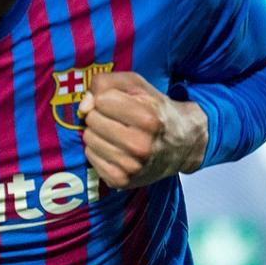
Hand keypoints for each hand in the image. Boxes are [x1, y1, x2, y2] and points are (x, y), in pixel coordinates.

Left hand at [79, 71, 207, 188]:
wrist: (182, 145)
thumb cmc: (156, 110)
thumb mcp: (137, 86)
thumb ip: (106, 83)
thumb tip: (83, 107)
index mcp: (148, 119)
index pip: (101, 100)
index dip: (108, 98)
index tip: (121, 103)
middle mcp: (140, 146)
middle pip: (92, 119)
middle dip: (102, 115)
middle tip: (120, 120)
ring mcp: (130, 166)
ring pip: (89, 138)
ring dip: (99, 133)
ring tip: (118, 134)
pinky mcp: (121, 181)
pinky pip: (90, 157)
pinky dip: (99, 150)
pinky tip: (115, 149)